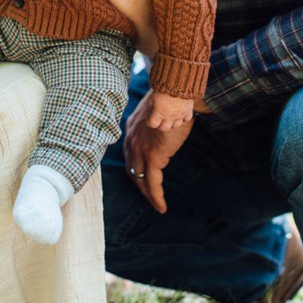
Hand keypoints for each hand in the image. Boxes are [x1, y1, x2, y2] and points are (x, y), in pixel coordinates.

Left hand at [121, 93, 191, 212]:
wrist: (173, 96)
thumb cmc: (170, 100)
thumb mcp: (156, 111)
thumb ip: (154, 123)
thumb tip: (162, 130)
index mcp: (131, 130)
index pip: (129, 155)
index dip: (135, 168)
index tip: (142, 177)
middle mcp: (131, 141)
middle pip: (131, 170)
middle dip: (139, 185)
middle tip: (148, 196)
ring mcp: (140, 150)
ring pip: (141, 179)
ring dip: (148, 195)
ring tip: (157, 206)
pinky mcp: (153, 157)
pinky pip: (153, 182)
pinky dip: (156, 196)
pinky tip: (161, 206)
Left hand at [147, 90, 194, 130]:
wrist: (180, 81)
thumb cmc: (164, 88)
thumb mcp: (153, 96)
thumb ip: (151, 106)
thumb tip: (151, 111)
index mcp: (158, 113)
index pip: (152, 124)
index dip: (149, 121)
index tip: (149, 117)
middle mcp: (169, 117)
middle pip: (164, 128)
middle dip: (160, 124)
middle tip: (160, 119)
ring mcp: (179, 115)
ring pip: (176, 125)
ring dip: (172, 122)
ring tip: (170, 116)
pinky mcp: (188, 111)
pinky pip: (186, 119)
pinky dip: (184, 118)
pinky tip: (181, 113)